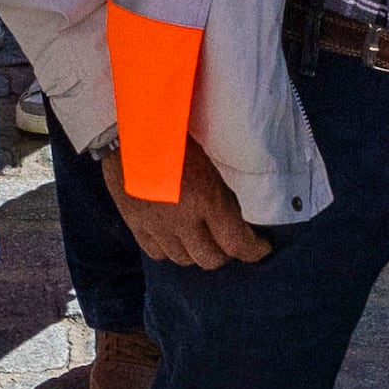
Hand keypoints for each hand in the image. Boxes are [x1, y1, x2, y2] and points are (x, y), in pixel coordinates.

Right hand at [103, 128, 270, 270]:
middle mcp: (182, 220)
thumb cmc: (174, 132)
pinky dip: (170, 250)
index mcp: (206, 200)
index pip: (236, 243)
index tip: (261, 248)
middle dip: (226, 254)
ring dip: (197, 253)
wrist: (127, 127)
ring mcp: (156, 226)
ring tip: (203, 240)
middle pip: (210, 260)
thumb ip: (222, 188)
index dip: (253, 251)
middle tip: (231, 242)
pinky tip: (175, 239)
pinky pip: (156, 253)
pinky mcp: (134, 224)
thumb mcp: (210, 157)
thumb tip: (238, 210)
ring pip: (183, 260)